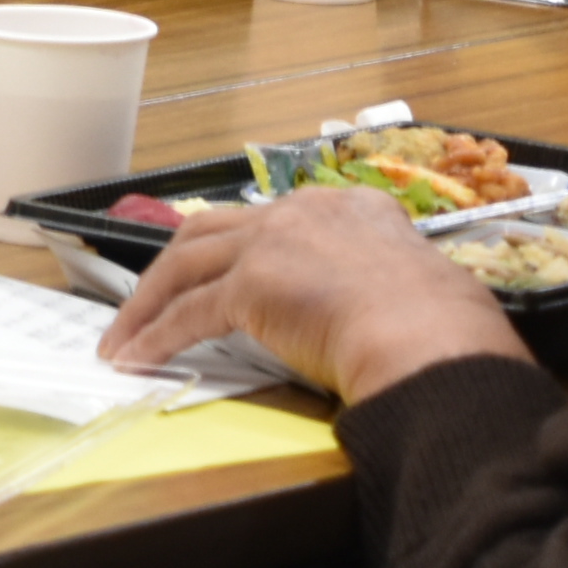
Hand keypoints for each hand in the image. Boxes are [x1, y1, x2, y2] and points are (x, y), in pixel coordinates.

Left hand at [101, 186, 519, 401]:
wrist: (438, 343)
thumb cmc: (444, 330)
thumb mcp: (412, 283)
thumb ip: (374, 282)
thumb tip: (362, 311)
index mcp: (348, 209)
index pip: (273, 222)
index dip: (238, 247)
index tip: (218, 271)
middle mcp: (302, 213)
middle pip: (212, 232)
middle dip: (173, 268)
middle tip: (148, 300)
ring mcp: (270, 244)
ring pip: (186, 266)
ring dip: (147, 303)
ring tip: (123, 335)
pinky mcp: (249, 286)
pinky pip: (188, 315)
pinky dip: (156, 337)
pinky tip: (136, 358)